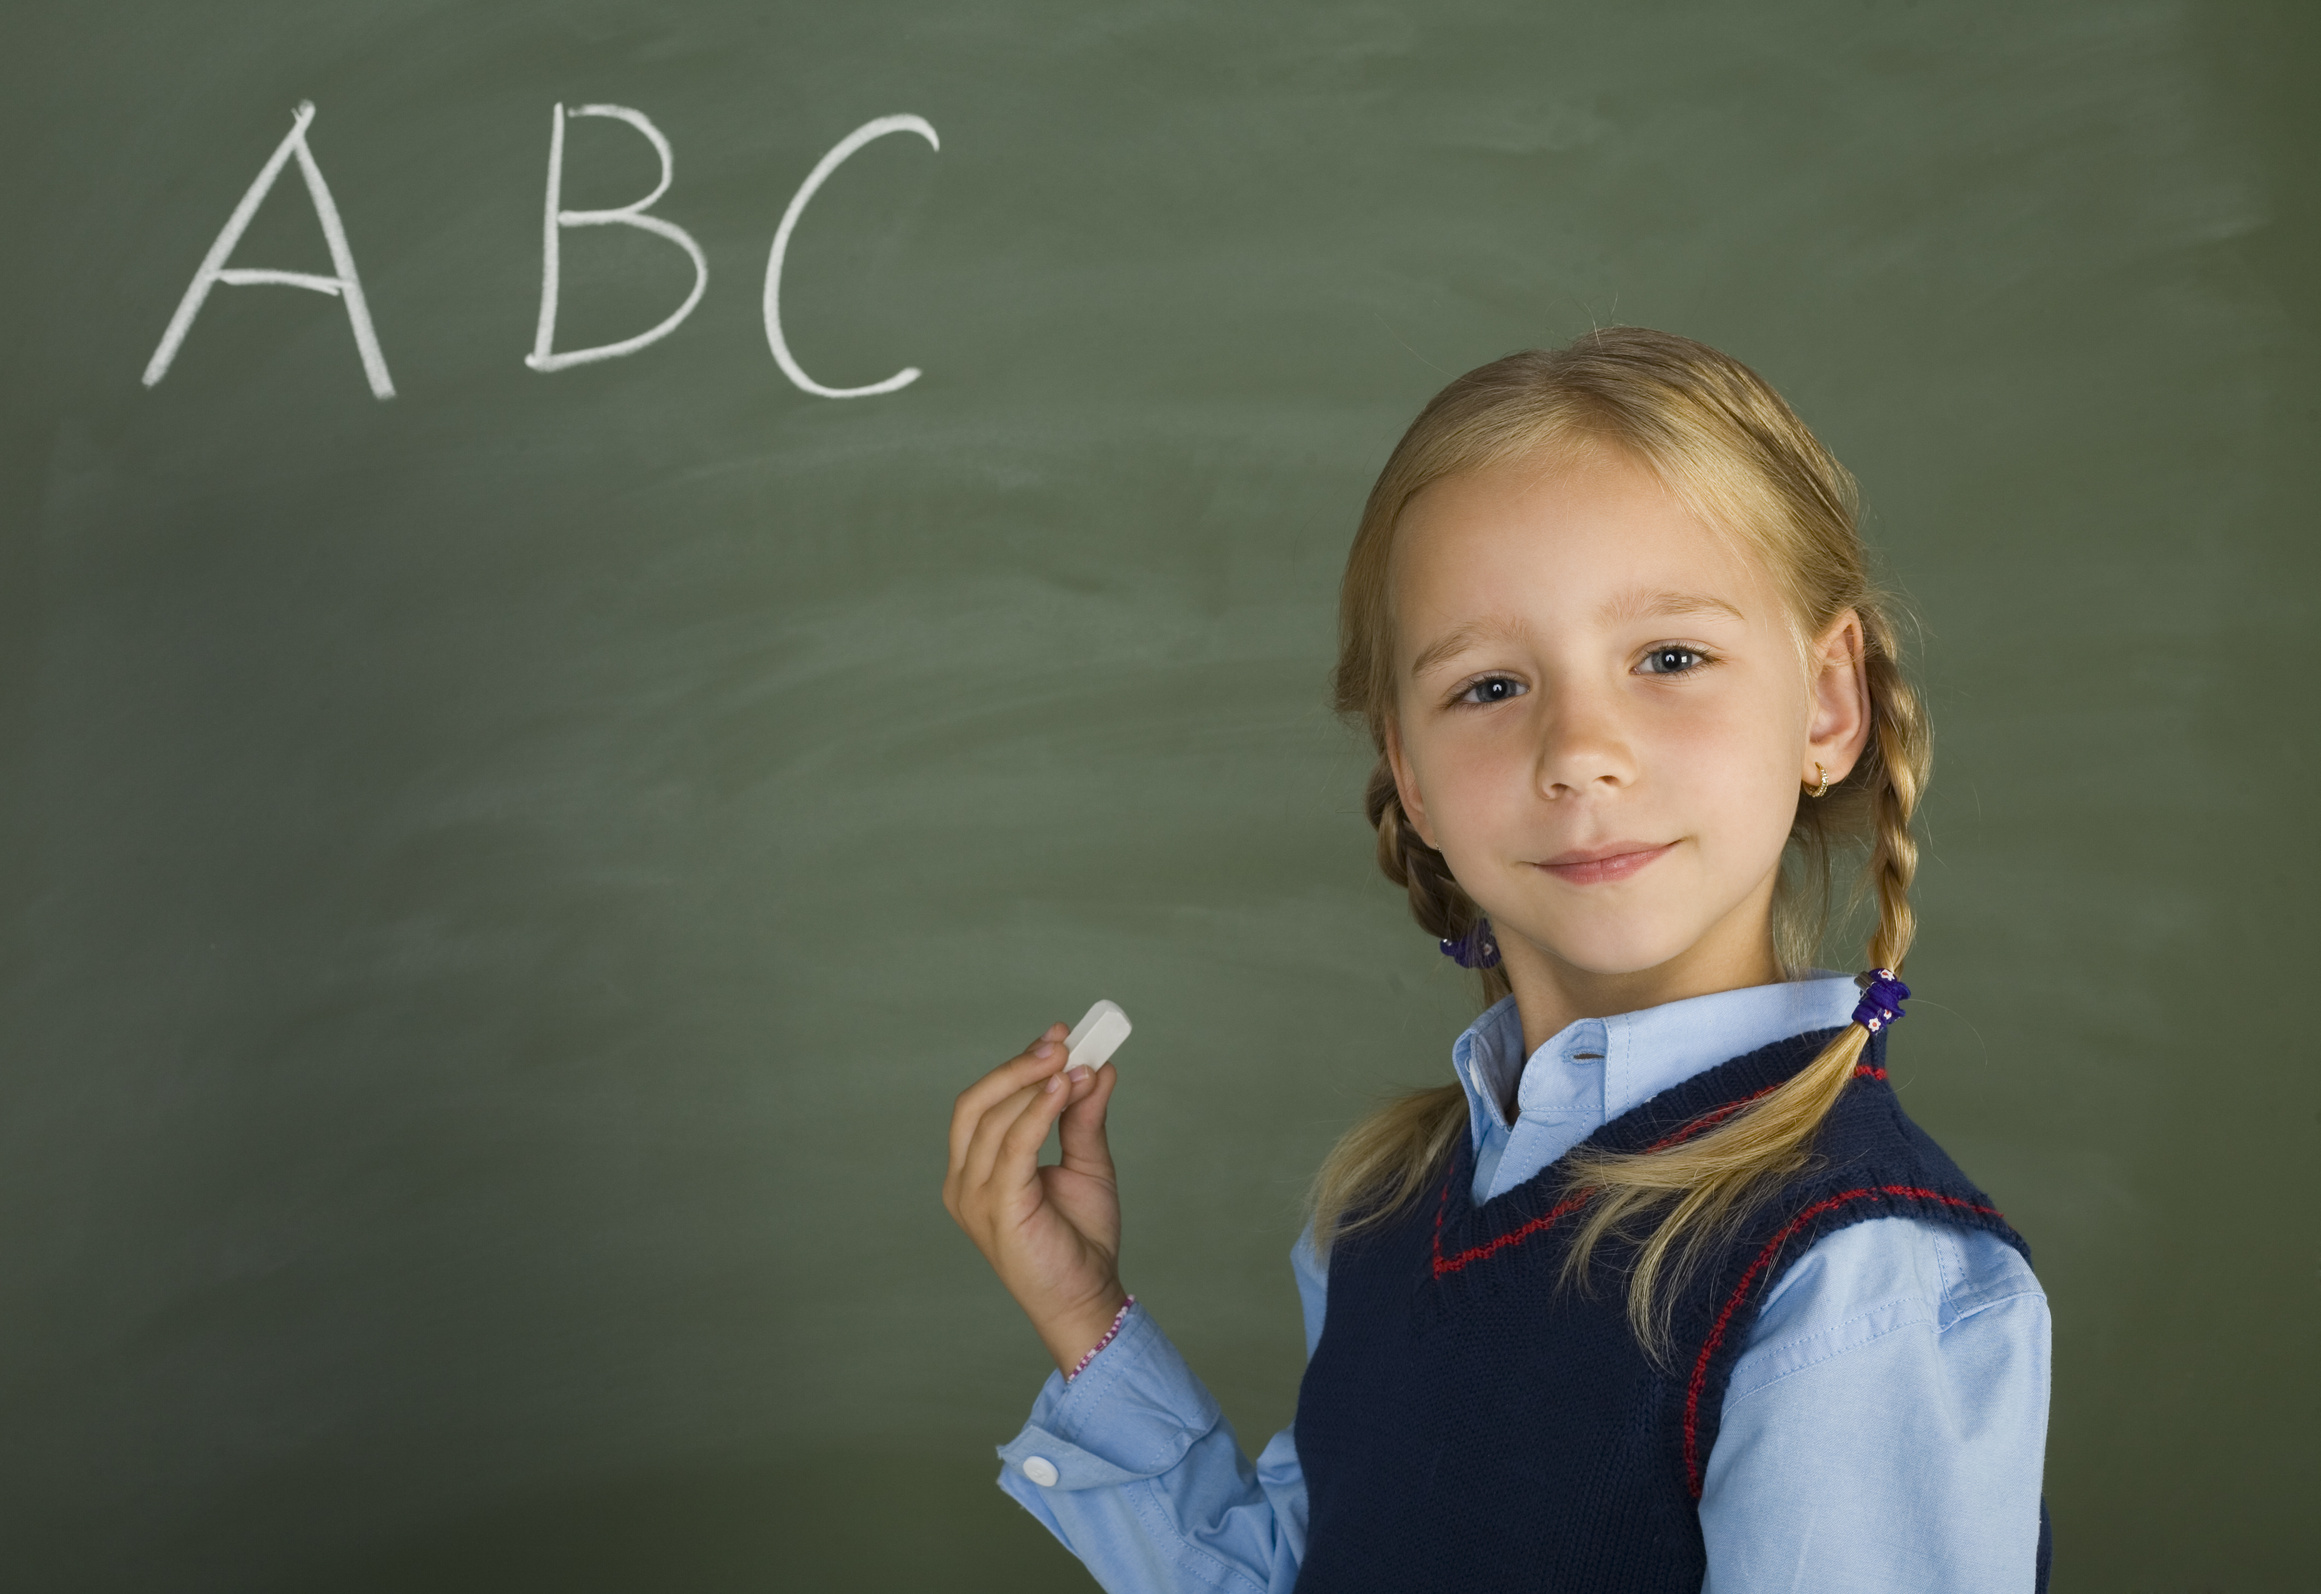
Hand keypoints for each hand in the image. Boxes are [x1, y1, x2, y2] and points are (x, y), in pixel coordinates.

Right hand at [943, 1022, 1127, 1374]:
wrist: (1089, 1297)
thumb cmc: (1079, 1239)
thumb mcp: (1086, 1164)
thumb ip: (1084, 1117)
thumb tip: (1099, 1067)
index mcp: (976, 1168)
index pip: (984, 1102)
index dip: (1018, 1064)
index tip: (1059, 1035)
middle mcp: (964, 1180)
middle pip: (975, 1103)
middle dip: (1018, 1065)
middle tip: (1063, 1040)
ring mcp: (974, 1196)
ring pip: (993, 1119)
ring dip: (1034, 1082)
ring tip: (1073, 1062)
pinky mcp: (997, 1209)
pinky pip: (1012, 1146)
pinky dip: (1037, 1111)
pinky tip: (1063, 1088)